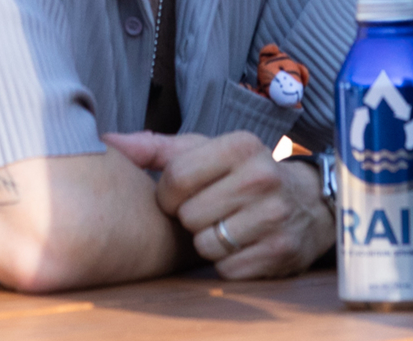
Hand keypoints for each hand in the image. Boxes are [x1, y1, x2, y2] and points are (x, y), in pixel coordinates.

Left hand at [104, 130, 331, 279]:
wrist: (307, 203)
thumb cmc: (241, 174)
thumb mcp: (205, 151)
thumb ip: (155, 148)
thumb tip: (105, 142)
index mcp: (240, 145)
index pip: (176, 178)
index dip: (168, 195)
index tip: (179, 196)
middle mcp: (262, 176)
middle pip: (189, 216)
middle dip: (190, 219)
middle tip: (208, 212)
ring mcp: (274, 216)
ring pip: (206, 246)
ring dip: (207, 243)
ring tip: (225, 227)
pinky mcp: (281, 251)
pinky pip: (227, 270)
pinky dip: (227, 264)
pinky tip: (240, 245)